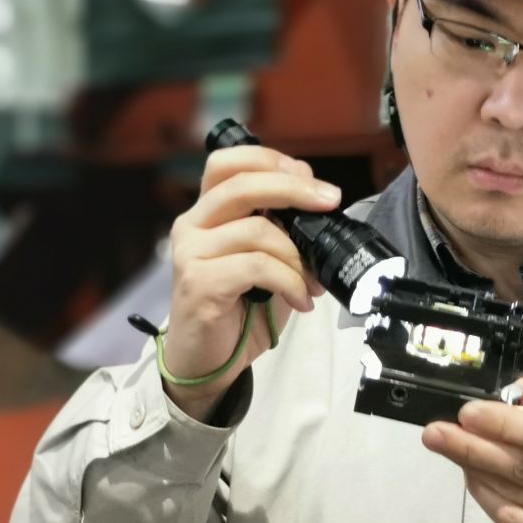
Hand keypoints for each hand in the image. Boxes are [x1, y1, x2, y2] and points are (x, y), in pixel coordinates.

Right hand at [162, 143, 337, 419]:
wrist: (209, 361)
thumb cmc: (239, 309)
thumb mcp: (266, 259)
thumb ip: (281, 228)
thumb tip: (320, 200)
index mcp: (208, 211)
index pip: (227, 162)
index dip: (270, 160)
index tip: (310, 179)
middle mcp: (192, 225)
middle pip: (242, 184)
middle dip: (295, 189)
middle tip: (330, 203)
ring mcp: (191, 253)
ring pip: (257, 231)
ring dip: (297, 256)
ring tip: (312, 282)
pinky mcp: (199, 283)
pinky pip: (256, 267)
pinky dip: (289, 282)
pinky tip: (300, 300)